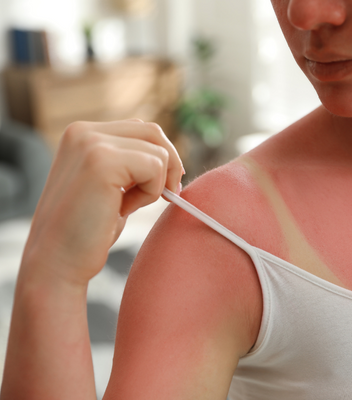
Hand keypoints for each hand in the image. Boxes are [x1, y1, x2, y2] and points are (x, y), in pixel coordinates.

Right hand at [21, 120, 183, 286]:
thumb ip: (130, 164)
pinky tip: (123, 210)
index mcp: (82, 133)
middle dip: (170, 166)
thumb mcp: (111, 186)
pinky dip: (150, 193)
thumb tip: (171, 159)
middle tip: (168, 196)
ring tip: (126, 207)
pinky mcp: (102, 161)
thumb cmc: (87, 230)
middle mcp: (83, 131)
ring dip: (155, 185)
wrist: (57, 262)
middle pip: (153, 133)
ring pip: (159, 152)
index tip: (165, 186)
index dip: (162, 158)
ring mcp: (91, 143)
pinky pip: (155, 167)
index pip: (141, 129)